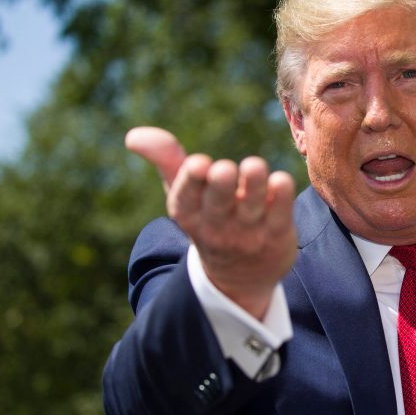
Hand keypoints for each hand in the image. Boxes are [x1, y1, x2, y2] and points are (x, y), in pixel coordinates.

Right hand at [125, 126, 296, 318]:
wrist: (240, 278)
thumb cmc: (208, 219)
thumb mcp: (183, 195)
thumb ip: (166, 161)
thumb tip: (133, 136)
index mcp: (189, 214)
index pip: (186, 199)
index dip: (191, 181)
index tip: (198, 163)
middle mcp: (217, 225)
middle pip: (218, 203)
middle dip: (220, 185)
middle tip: (223, 169)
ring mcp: (248, 232)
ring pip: (252, 206)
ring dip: (254, 185)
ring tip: (254, 165)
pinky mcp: (277, 234)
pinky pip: (281, 215)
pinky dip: (282, 197)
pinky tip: (281, 180)